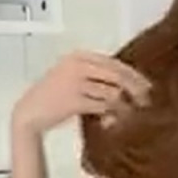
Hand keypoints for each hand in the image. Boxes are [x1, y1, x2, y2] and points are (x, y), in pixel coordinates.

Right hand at [11, 50, 151, 134]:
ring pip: (112, 92)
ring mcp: (75, 82)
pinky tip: (115, 121)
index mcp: (78, 57)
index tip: (147, 86)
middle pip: (117, 75)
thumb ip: (96, 76)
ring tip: (132, 115)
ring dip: (125, 106)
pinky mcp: (74, 100)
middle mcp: (77, 65)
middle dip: (135, 89)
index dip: (133, 75)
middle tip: (147, 101)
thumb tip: (129, 83)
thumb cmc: (54, 98)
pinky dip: (112, 115)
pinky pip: (103, 106)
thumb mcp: (73, 78)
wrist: (30, 113)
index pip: (114, 63)